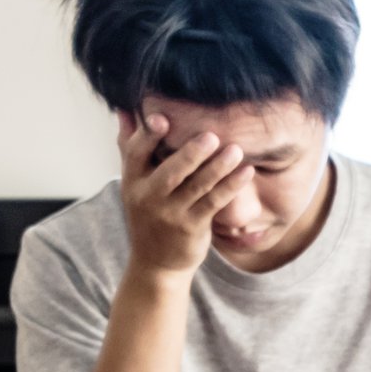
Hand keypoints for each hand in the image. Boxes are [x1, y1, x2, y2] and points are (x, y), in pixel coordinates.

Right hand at [117, 111, 252, 277]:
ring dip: (218, 168)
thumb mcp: (134, 182)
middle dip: (191, 154)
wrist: (156, 262)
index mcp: (132, 180)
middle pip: (170, 172)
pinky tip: (246, 172)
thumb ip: (131, 146)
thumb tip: (124, 110)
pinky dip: (230, 186)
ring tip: (236, 150)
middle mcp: (148, 197)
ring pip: (197, 188)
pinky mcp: (192, 227)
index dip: (146, 136)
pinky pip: (214, 203)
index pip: (135, 154)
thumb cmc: (149, 212)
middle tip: (212, 136)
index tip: (161, 118)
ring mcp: (171, 214)